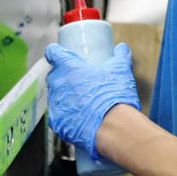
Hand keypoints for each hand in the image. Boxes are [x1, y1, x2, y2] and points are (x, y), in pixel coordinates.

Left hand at [44, 42, 139, 160]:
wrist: (113, 127)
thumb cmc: (114, 96)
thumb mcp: (120, 71)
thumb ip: (120, 56)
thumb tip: (122, 48)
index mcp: (68, 67)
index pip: (53, 53)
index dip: (56, 52)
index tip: (62, 54)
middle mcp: (57, 83)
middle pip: (54, 75)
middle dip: (63, 77)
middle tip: (79, 81)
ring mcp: (55, 104)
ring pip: (55, 96)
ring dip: (64, 96)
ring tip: (82, 102)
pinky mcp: (56, 122)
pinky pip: (58, 116)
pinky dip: (66, 116)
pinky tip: (78, 118)